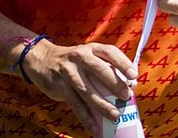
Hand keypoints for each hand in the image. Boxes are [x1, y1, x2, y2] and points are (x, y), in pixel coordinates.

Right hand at [22, 38, 136, 136]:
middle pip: (100, 70)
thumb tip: (130, 85)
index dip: (123, 63)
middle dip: (114, 84)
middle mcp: (81, 58)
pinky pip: (76, 105)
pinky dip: (86, 118)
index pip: (110, 52)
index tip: (134, 75)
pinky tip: (95, 128)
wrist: (43, 60)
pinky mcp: (60, 88)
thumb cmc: (75, 60)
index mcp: (92, 48)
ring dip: (102, 106)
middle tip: (126, 97)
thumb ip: (107, 66)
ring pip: (88, 91)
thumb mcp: (90, 55)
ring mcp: (69, 73)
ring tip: (115, 115)